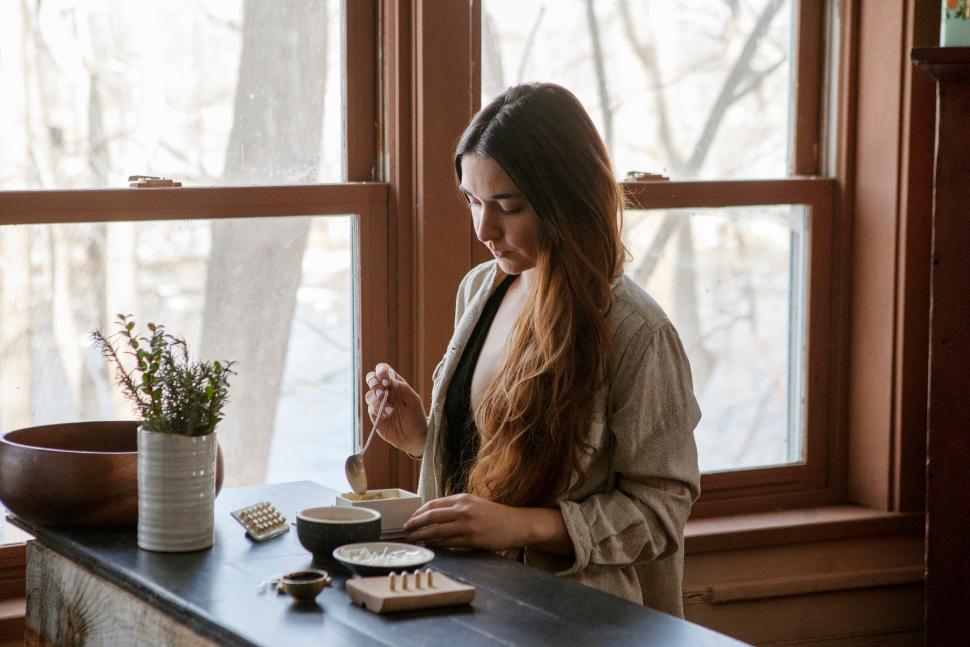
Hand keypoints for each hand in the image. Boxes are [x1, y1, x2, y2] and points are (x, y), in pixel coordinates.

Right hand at [364, 363, 426, 456]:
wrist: (415, 437)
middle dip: (374, 383)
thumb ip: (403, 388)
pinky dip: (378, 410)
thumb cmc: (416, 416)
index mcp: (395, 384)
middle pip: (371, 379)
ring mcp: (378, 404)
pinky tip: (388, 414)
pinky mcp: (375, 416)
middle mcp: (385, 392)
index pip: (383, 370)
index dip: (381, 371)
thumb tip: (390, 381)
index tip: (386, 381)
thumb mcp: (413, 400)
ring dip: (376, 398)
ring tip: (388, 407)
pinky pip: (371, 408)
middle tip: (382, 392)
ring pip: (369, 395)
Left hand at [403, 494, 531, 550]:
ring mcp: (468, 525)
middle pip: (431, 516)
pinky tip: (429, 545)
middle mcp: (463, 509)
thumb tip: (432, 515)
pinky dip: (436, 544)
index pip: (433, 504)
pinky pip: (448, 543)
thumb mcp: (474, 504)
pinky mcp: (473, 539)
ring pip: (437, 531)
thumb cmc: (494, 515)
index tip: (410, 520)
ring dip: (421, 536)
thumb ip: (455, 507)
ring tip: (412, 540)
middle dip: (414, 524)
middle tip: (405, 531)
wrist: (517, 523)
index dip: (418, 513)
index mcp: (462, 498)